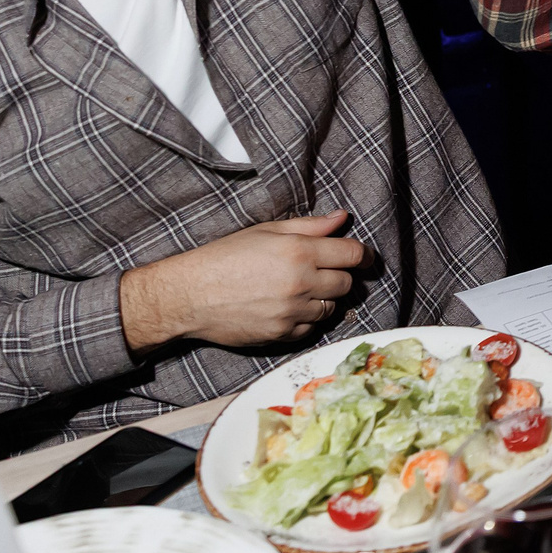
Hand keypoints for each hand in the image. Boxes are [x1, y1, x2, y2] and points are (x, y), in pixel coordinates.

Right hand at [119, 210, 372, 350]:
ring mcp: (293, 312)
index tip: (362, 258)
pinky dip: (306, 319)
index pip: (352, 254)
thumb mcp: (266, 231)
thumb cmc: (225, 257)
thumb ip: (309, 226)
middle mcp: (301, 283)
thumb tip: (342, 218)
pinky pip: (311, 328)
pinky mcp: (282, 334)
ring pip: (331, 307)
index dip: (362, 255)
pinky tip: (288, 307)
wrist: (190, 295)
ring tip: (300, 289)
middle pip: (346, 283)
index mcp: (300, 251)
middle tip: (323, 271)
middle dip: (340, 276)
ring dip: (324, 298)